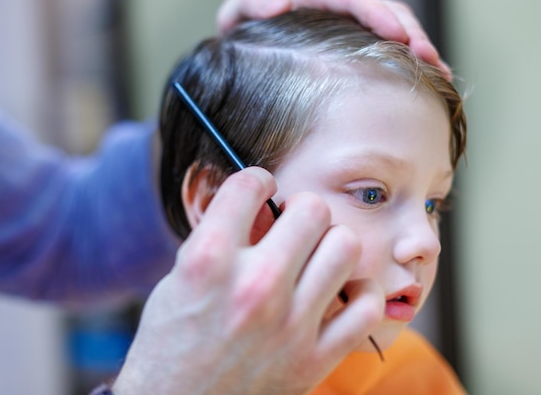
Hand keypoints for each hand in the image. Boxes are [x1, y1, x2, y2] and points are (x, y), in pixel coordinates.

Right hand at [112, 167, 383, 394]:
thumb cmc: (173, 341)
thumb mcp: (179, 278)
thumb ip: (221, 235)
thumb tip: (264, 200)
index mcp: (209, 261)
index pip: (251, 183)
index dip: (257, 181)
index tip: (261, 190)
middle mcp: (253, 287)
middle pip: (312, 209)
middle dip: (301, 210)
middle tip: (293, 225)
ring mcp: (289, 326)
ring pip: (346, 246)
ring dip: (332, 244)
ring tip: (317, 256)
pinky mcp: (314, 359)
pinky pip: (367, 305)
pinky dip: (360, 293)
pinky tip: (340, 292)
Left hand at [217, 0, 450, 79]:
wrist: (247, 59)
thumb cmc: (244, 34)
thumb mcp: (238, 15)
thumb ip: (251, 2)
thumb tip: (278, 2)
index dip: (377, 13)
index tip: (397, 34)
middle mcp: (341, 10)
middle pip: (386, 11)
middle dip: (412, 32)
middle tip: (429, 58)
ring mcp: (355, 31)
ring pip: (397, 31)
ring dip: (420, 50)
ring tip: (438, 72)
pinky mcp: (361, 53)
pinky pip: (393, 53)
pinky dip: (412, 66)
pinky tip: (430, 84)